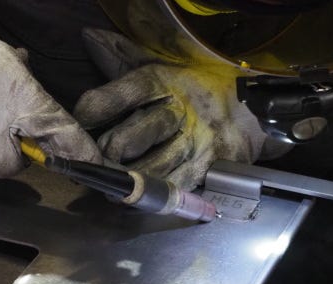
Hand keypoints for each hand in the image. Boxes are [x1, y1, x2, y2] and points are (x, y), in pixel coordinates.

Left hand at [73, 28, 265, 190]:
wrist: (251, 109)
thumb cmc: (197, 88)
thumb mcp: (165, 65)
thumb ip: (124, 57)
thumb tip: (89, 38)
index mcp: (166, 81)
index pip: (127, 92)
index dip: (98, 107)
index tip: (81, 119)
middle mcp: (180, 111)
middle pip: (135, 136)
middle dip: (110, 151)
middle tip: (94, 161)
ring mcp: (196, 141)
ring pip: (153, 167)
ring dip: (128, 180)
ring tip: (112, 186)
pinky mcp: (210, 166)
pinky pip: (177, 186)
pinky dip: (155, 195)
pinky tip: (139, 197)